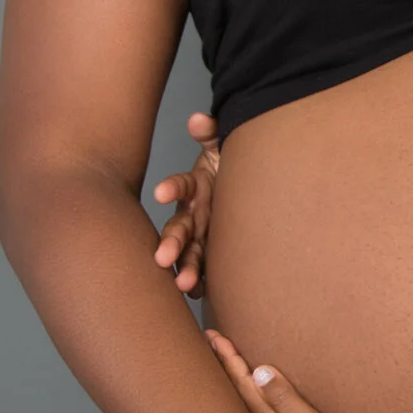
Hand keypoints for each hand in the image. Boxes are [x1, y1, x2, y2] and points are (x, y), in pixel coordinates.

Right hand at [152, 110, 219, 294]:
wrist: (252, 187)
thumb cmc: (231, 165)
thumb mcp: (223, 146)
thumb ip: (211, 133)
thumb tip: (198, 118)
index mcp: (197, 186)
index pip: (181, 185)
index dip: (171, 188)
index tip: (160, 194)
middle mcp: (194, 212)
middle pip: (179, 227)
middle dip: (170, 242)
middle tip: (161, 258)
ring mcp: (202, 234)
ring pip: (189, 252)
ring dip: (185, 268)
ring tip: (184, 285)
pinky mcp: (212, 251)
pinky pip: (205, 268)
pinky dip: (201, 280)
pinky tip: (199, 293)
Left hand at [205, 328, 360, 412]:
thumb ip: (287, 401)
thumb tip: (259, 370)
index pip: (242, 384)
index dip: (228, 359)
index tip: (212, 336)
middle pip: (236, 394)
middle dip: (222, 366)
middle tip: (206, 342)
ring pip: (242, 406)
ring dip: (231, 383)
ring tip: (218, 365)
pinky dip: (245, 400)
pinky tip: (248, 400)